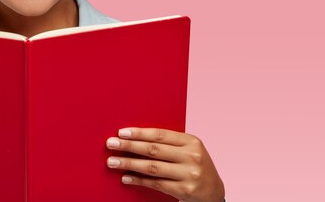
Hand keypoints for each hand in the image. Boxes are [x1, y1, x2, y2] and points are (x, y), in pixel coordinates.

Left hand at [106, 127, 223, 201]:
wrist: (214, 192)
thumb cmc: (194, 166)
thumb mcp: (187, 150)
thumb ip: (168, 144)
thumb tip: (134, 137)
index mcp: (191, 141)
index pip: (160, 134)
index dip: (139, 133)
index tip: (121, 132)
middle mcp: (192, 156)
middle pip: (153, 149)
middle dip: (129, 146)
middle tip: (110, 144)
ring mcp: (190, 174)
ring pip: (152, 167)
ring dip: (129, 164)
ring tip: (112, 161)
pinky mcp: (185, 190)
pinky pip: (156, 183)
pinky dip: (138, 180)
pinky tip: (125, 177)